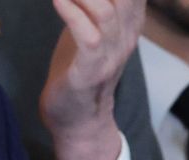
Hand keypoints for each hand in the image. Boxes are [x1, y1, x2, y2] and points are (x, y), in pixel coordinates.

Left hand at [39, 0, 141, 159]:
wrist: (78, 119)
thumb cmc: (79, 66)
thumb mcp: (92, 23)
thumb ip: (96, 0)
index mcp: (130, 20)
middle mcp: (126, 34)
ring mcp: (111, 54)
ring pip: (106, 10)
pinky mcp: (90, 70)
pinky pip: (88, 35)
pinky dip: (71, 12)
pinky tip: (58, 0)